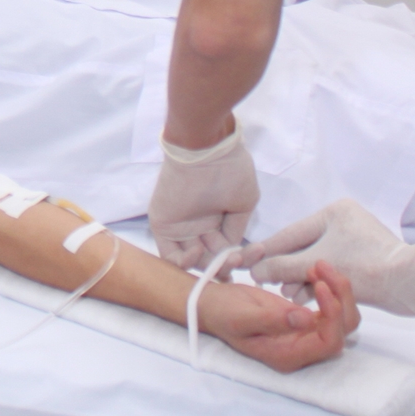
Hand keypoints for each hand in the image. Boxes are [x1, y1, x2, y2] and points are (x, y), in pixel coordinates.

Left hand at [147, 122, 257, 267]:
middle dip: (226, 266)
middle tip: (237, 262)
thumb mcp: (244, 202)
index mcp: (217, 217)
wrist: (206, 149)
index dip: (237, 260)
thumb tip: (231, 247)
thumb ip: (236, 229)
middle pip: (210, 258)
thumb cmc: (230, 171)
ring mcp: (180, 226)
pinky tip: (198, 252)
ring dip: (209, 266)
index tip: (251, 260)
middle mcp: (198, 224)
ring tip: (226, 258)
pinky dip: (184, 262)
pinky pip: (170, 254)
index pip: (224, 249)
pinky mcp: (163, 225)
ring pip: (193, 260)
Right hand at [200, 263, 356, 372]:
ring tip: (320, 266)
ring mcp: (305, 335)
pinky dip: (328, 289)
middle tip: (323, 268)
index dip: (332, 315)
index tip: (320, 286)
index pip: (328, 343)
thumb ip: (274, 320)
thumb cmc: (223, 313)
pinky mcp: (304, 320)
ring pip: (340, 319)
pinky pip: (329, 308)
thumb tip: (308, 319)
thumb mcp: (243, 317)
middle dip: (340, 299)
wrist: (212, 305)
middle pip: (342, 331)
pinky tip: (315, 270)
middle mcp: (302, 349)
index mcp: (289, 355)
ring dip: (338, 292)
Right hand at [237, 198, 414, 315]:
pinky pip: (331, 269)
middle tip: (265, 283)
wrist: (409, 284)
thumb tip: (255, 270)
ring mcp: (354, 241)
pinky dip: (318, 282)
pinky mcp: (363, 260)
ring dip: (300, 278)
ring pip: (316, 261)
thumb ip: (282, 266)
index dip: (266, 251)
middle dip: (285, 268)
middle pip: (303, 248)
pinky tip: (303, 296)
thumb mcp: (316, 265)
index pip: (290, 234)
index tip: (245, 262)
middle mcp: (343, 222)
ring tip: (286, 294)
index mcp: (333, 212)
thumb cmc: (363, 266)